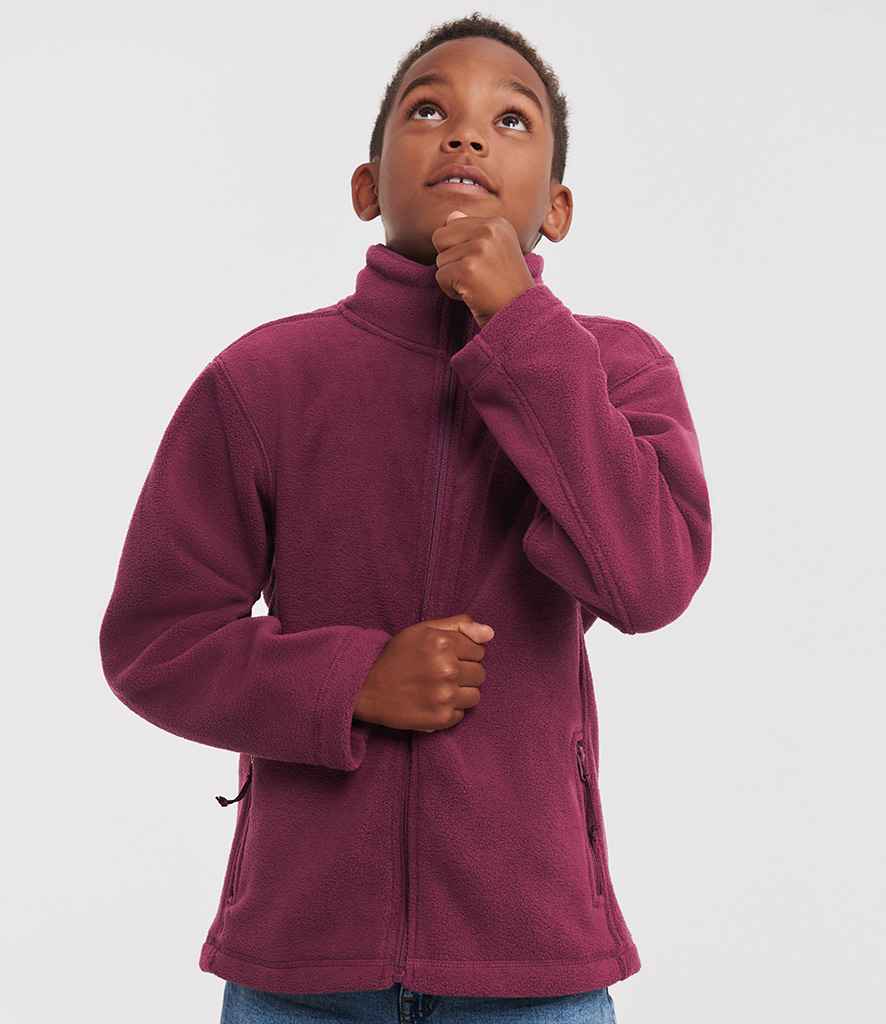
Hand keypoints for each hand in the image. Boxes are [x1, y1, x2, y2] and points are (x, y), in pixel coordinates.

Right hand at [352, 613, 493, 732]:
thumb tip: (490, 633)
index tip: (448, 656)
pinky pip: (463, 713)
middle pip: (480, 673)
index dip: (464, 653)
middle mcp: (447, 669)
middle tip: (442, 673)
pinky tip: (433, 701)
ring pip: (475, 695)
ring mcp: (445, 695)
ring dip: (462, 692)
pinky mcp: (441, 718)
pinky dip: (451, 709)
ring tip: (440, 688)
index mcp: (443, 643)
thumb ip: (458, 625)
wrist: (367, 688)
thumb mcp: (423, 630)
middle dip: (465, 672)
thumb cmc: (397, 656)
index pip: (479, 650)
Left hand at [431, 212, 536, 327]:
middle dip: (451, 261)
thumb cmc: (505, 287)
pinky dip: (452, 291)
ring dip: (453, 279)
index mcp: (497, 223)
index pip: (451, 225)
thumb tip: (450, 215)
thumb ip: (472, 232)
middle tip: (476, 275)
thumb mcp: (495, 252)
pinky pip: (440, 277)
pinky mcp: (468, 269)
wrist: (521, 315)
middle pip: (440, 238)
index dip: (460, 250)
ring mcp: (480, 249)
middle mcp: (489, 230)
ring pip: (440, 260)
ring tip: (477, 286)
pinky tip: (473, 294)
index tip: (483, 265)